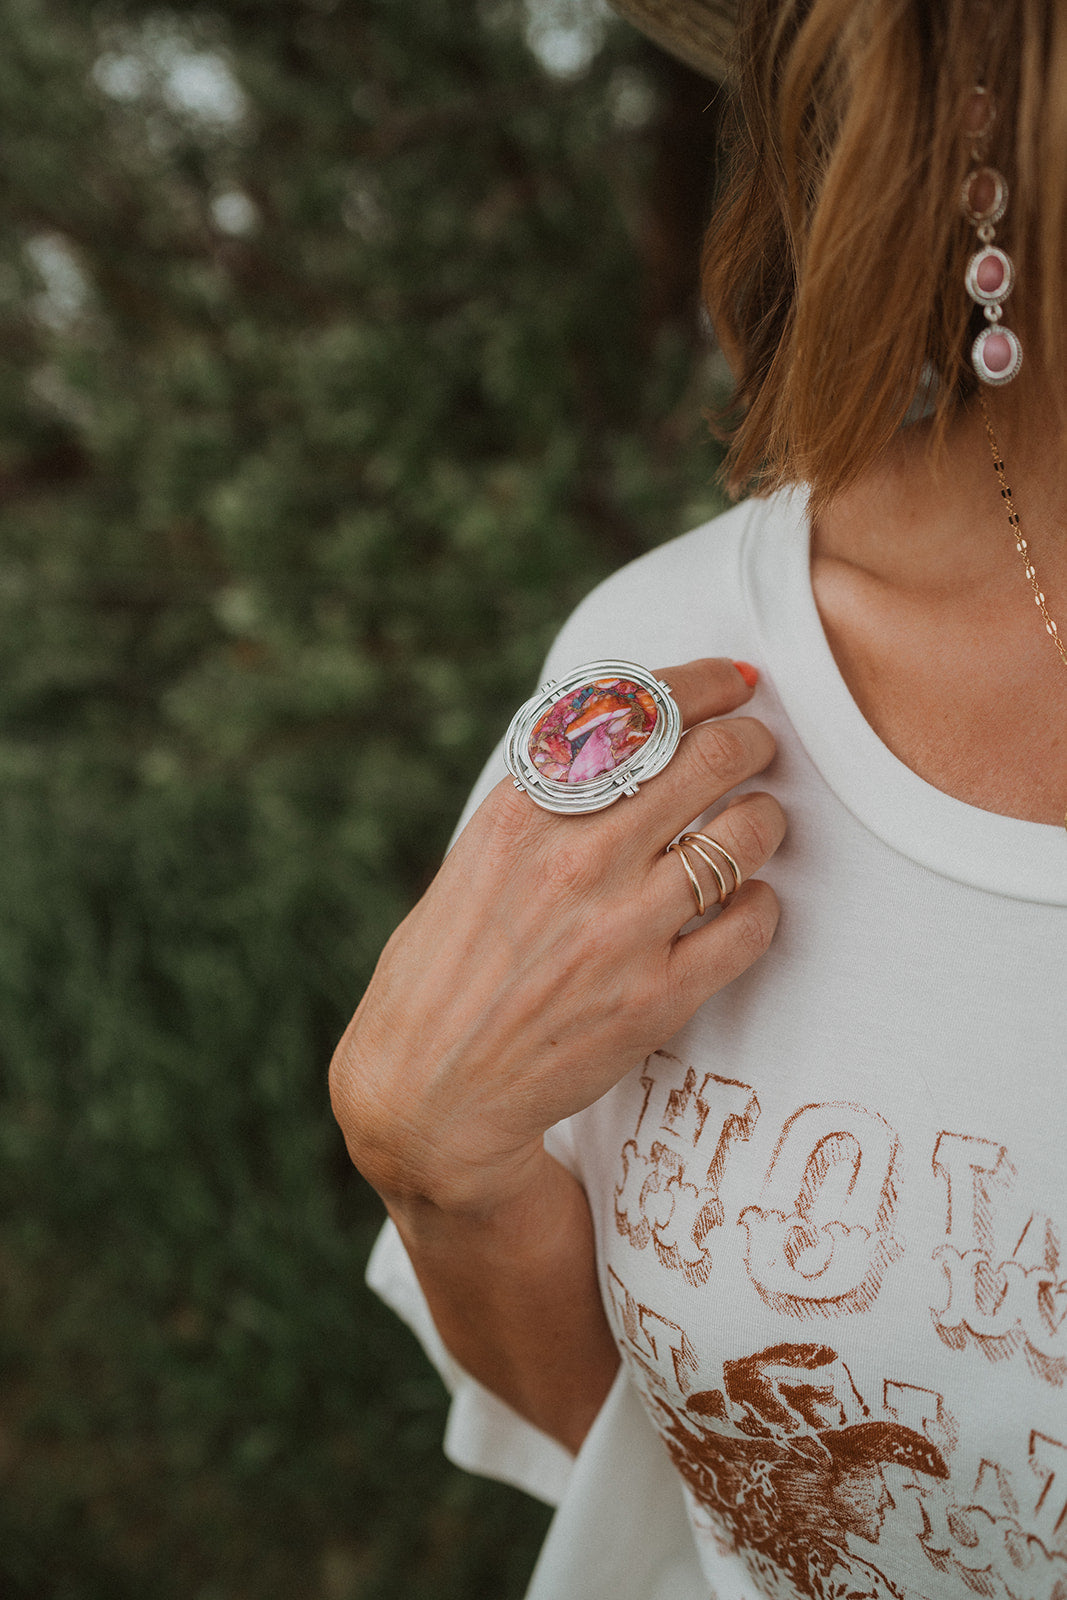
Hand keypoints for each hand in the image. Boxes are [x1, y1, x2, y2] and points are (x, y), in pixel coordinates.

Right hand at [330, 658, 783, 1216]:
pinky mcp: (657, 997)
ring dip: (766, 820)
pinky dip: (762, 905)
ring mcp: (621, 928)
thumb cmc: (449, 966)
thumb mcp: (477, 856)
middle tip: (758, 750)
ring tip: (757, 826)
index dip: (704, 683)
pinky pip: (753, 923)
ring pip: (747, 835)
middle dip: (752, 741)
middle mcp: (576, 858)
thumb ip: (546, 797)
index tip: (734, 683)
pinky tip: (745, 906)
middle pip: (711, 757)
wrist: (430, 1091)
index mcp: (522, 810)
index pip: (638, 709)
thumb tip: (627, 733)